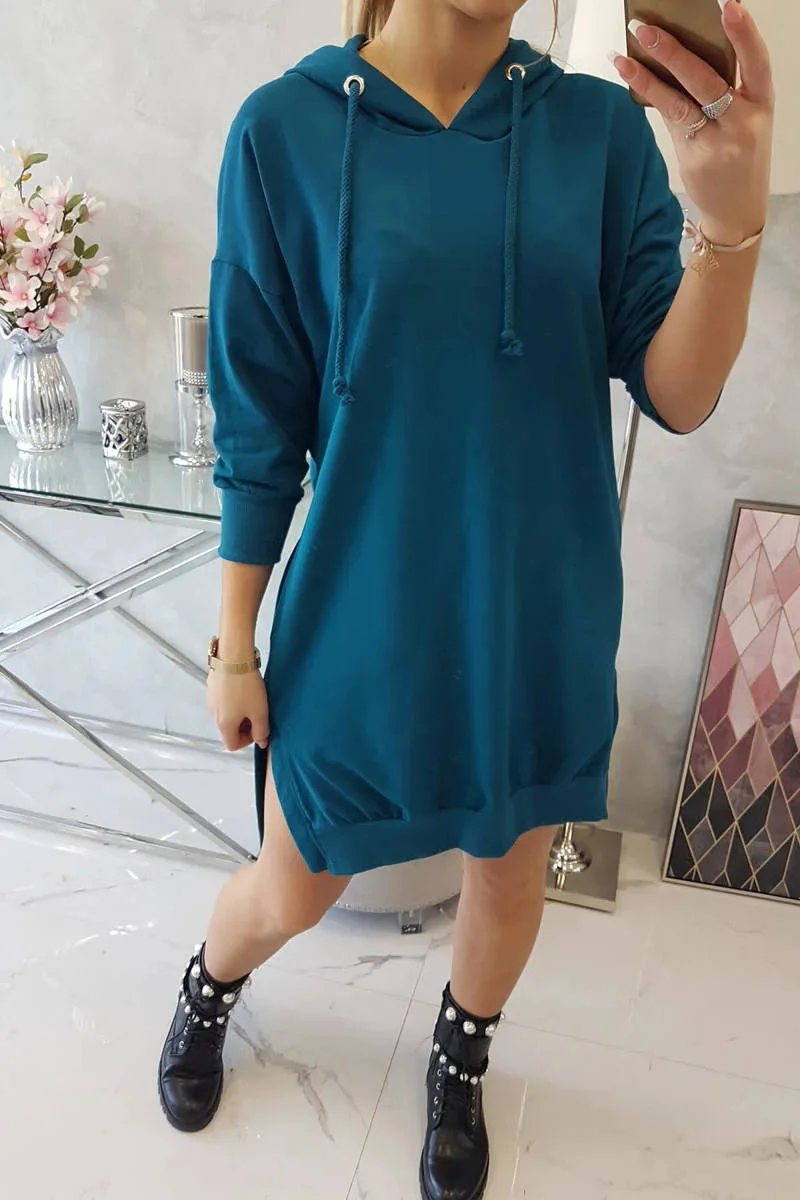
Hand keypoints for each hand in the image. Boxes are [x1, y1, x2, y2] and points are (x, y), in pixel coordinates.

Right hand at [207, 669, 269, 751]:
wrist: (233, 656)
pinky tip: (244, 687)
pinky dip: (234, 699)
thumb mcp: (260, 711)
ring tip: (252, 698)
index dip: (247, 741)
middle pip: (229, 730)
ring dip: (240, 711)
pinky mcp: (212, 686)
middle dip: (245, 725)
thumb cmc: (246, 685)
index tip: (258, 728)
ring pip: (227, 714)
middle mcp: (214, 714)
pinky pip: (224, 700)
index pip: (232, 745)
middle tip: (258, 712)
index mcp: (224, 725)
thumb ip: (262, 731)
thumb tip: (262, 742)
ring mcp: (211, 700)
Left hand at [613, 1, 773, 245]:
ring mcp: (716, 143)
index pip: (758, 62)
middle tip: (646, 27)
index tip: (728, 4)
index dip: (745, 32)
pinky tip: (630, 76)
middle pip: (706, 81)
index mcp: (763, 104)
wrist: (738, 210)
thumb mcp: (747, 118)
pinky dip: (649, 95)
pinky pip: (668, 119)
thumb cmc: (741, 154)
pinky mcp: (692, 158)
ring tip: (624, 53)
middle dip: (674, 51)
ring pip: (679, 102)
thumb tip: (681, 50)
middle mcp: (742, 123)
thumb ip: (725, 88)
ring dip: (649, 75)